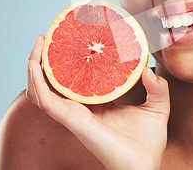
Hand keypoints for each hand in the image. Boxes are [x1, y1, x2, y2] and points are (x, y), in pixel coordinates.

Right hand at [26, 35, 169, 169]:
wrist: (144, 166)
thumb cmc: (148, 142)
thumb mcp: (157, 106)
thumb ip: (157, 87)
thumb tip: (149, 71)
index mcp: (99, 102)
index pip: (77, 77)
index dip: (70, 59)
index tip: (71, 36)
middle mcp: (82, 107)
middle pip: (55, 81)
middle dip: (46, 58)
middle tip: (46, 35)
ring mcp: (74, 114)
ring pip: (43, 88)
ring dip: (35, 65)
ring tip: (38, 42)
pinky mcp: (73, 121)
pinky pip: (47, 101)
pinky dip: (37, 82)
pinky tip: (35, 65)